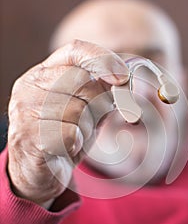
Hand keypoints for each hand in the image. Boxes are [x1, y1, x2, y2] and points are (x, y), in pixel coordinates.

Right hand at [7, 40, 128, 206]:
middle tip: (92, 120)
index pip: (75, 51)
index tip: (123, 77)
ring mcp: (25, 109)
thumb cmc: (65, 135)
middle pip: (82, 81)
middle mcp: (31, 85)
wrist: (39, 172)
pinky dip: (76, 143)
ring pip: (77, 110)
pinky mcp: (27, 135)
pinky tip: (66, 147)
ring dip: (86, 127)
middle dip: (98, 103)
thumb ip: (102, 93)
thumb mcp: (87, 109)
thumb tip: (126, 80)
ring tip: (74, 136)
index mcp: (45, 72)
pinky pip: (70, 133)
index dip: (103, 59)